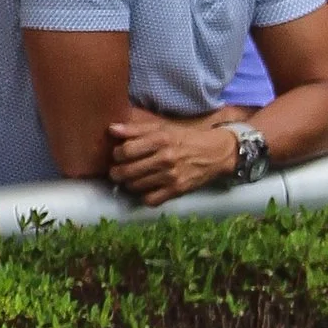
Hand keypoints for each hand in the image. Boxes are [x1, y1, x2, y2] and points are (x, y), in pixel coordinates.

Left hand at [104, 112, 243, 204]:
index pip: (126, 150)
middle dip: (117, 172)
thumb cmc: (185, 138)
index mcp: (159, 139)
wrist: (215, 153)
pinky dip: (144, 196)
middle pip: (128, 170)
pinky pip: (151, 200)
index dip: (117, 154)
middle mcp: (165, 158)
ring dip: (128, 184)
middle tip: (117, 171)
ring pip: (136, 186)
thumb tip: (111, 129)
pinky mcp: (177, 190)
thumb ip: (136, 129)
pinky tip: (145, 189)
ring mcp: (171, 177)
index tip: (118, 155)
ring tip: (130, 179)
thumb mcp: (162, 128)